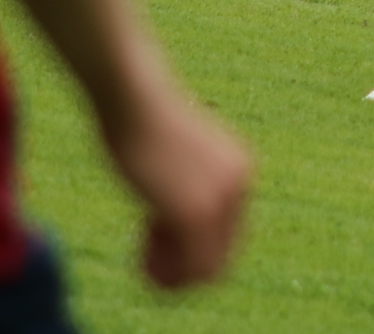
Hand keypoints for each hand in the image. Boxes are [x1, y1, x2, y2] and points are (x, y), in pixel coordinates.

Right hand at [104, 89, 252, 288]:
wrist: (134, 99)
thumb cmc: (141, 120)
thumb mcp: (176, 155)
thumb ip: (188, 185)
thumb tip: (177, 222)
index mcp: (239, 171)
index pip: (228, 235)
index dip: (191, 246)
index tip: (157, 236)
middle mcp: (239, 187)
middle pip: (220, 257)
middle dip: (184, 266)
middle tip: (149, 253)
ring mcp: (220, 202)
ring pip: (206, 269)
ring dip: (174, 274)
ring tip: (145, 257)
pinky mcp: (195, 213)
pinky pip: (189, 268)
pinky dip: (165, 275)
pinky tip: (142, 259)